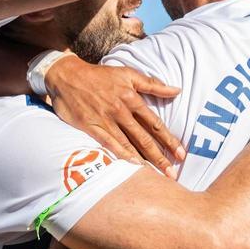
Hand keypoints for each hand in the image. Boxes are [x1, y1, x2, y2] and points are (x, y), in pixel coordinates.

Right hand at [46, 57, 184, 177]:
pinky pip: (108, 144)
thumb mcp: (128, 74)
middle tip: (172, 173)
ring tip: (157, 174)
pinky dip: (121, 154)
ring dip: (144, 160)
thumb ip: (153, 84)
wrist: (68, 75)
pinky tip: (132, 165)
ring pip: (128, 143)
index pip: (155, 123)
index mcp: (132, 98)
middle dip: (160, 156)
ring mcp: (105, 120)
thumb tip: (177, 90)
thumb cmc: (101, 75)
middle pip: (144, 137)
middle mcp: (121, 111)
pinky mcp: (91, 127)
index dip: (169, 140)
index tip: (181, 153)